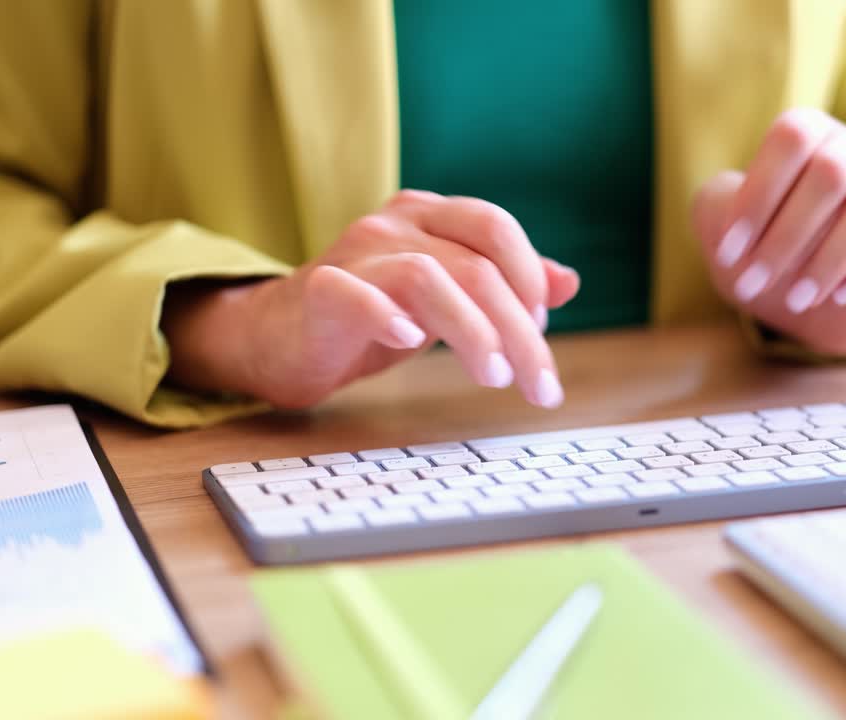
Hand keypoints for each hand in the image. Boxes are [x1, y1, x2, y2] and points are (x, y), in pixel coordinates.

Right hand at [163, 190, 579, 408]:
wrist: (278, 337)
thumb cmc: (371, 317)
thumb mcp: (446, 299)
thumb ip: (502, 287)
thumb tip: (567, 282)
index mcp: (428, 216)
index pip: (495, 228)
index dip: (529, 276)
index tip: (543, 333)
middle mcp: (394, 225)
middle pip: (475, 265)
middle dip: (518, 330)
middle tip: (539, 385)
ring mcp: (354, 255)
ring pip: (428, 277)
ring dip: (472, 331)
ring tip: (493, 377)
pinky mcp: (320, 291)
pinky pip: (356, 294)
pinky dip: (387, 316)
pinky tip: (412, 343)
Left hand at [692, 109, 845, 355]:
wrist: (791, 293)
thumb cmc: (754, 244)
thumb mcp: (718, 221)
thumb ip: (715, 204)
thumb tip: (736, 206)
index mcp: (807, 134)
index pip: (791, 138)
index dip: (758, 193)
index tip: (730, 250)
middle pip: (831, 171)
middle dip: (785, 237)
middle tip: (754, 283)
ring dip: (832, 256)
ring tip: (797, 297)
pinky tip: (841, 296)